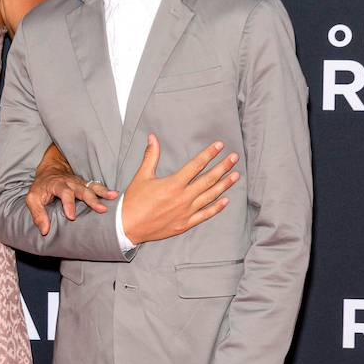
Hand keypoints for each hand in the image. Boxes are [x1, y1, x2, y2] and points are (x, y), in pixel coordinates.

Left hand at [26, 143, 117, 234]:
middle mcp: (70, 182)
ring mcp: (79, 182)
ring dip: (102, 192)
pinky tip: (114, 195)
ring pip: (91, 186)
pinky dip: (105, 190)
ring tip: (113, 197)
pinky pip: (96, 186)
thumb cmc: (40, 187)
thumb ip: (37, 214)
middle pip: (82, 189)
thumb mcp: (32, 199)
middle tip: (101, 209)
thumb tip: (44, 230)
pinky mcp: (85, 184)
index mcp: (56, 184)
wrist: (50, 170)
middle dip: (91, 199)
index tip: (72, 217)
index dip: (68, 204)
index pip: (64, 193)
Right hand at [120, 136, 239, 244]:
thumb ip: (150, 156)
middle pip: (208, 179)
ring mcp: (186, 212)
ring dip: (225, 185)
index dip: (209, 154)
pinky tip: (226, 200)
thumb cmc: (134, 200)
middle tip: (235, 158)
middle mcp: (183, 197)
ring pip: (210, 196)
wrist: (128, 226)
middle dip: (223, 167)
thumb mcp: (141, 176)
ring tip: (236, 175)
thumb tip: (152, 137)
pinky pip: (206, 214)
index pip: (196, 165)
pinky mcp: (185, 224)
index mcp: (173, 184)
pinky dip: (217, 207)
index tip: (219, 146)